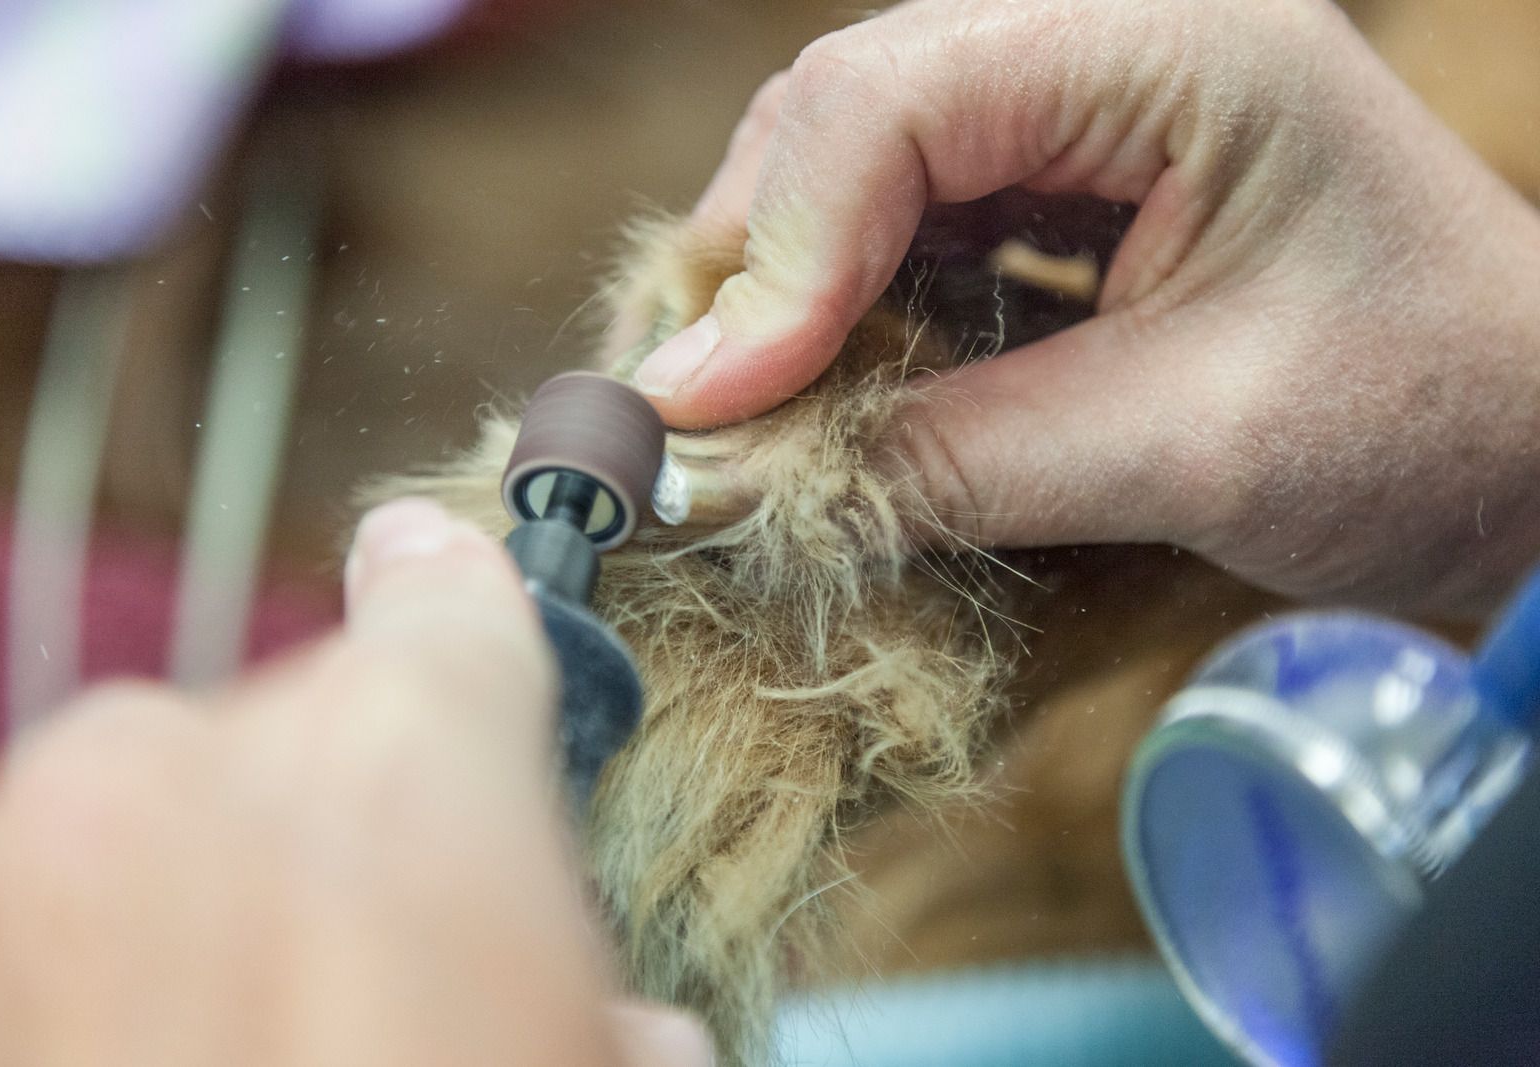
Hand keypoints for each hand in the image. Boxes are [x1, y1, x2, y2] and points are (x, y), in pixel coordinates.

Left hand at [0, 499, 709, 1066]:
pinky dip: (102, 979)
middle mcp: (188, 769)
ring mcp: (21, 868)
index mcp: (402, 773)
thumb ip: (596, 1002)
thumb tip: (615, 1025)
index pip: (448, 607)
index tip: (449, 596)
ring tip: (248, 1046)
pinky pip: (50, 917)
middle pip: (298, 731)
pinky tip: (149, 1059)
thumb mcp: (576, 1062)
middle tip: (384, 984)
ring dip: (218, 904)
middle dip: (356, 827)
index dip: (467, 618)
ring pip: (157, 818)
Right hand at [633, 0, 1539, 614]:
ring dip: (780, 290)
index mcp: (1172, 41)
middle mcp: (1104, 38)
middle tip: (692, 415)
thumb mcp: (1185, 448)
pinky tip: (821, 386)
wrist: (1519, 446)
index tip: (706, 404)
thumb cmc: (1419, 424)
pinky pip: (899, 218)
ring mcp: (1077, 102)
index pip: (896, 98)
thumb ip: (953, 459)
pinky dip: (839, 308)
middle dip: (755, 268)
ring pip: (849, 162)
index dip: (779, 254)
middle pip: (844, 112)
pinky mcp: (1059, 176)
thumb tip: (735, 486)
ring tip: (736, 410)